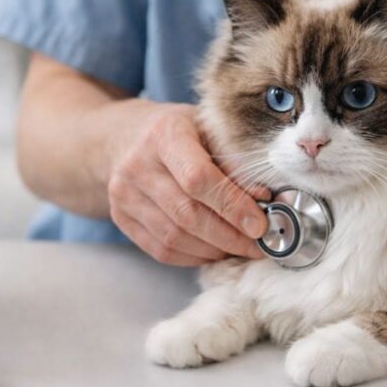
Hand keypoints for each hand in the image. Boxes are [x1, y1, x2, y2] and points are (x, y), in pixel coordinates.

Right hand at [107, 103, 268, 266]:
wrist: (123, 137)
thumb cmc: (177, 132)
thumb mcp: (207, 130)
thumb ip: (233, 163)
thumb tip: (265, 201)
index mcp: (164, 135)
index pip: (198, 178)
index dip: (232, 206)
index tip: (260, 224)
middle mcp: (137, 165)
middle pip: (187, 214)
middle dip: (230, 237)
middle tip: (258, 245)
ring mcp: (124, 195)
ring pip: (174, 238)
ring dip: (214, 250)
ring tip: (238, 248)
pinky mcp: (121, 218)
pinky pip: (161, 249)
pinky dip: (193, 256)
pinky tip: (213, 250)